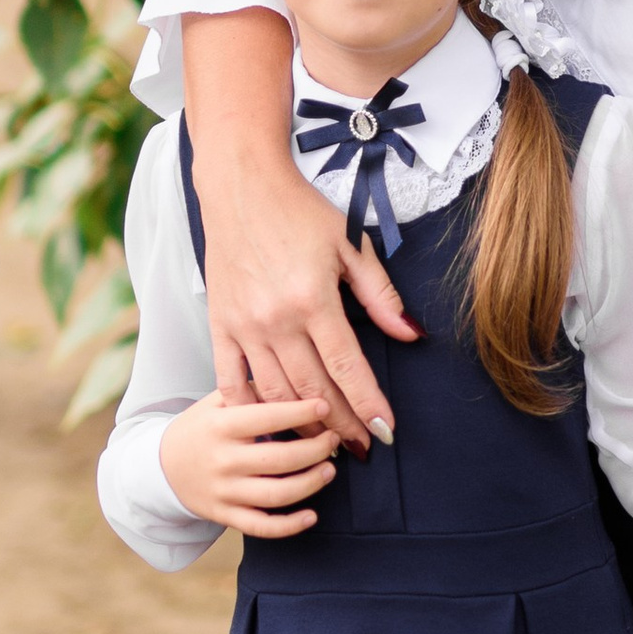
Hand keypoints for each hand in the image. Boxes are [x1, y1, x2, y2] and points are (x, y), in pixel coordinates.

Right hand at [159, 391, 343, 537]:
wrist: (162, 467)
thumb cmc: (200, 429)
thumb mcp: (216, 402)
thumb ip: (250, 390)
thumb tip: (294, 380)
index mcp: (221, 427)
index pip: (266, 418)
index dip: (300, 412)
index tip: (325, 406)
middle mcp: (223, 460)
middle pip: (279, 459)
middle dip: (315, 450)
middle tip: (333, 439)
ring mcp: (224, 491)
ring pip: (276, 494)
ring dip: (310, 484)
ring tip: (329, 470)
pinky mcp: (226, 515)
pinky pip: (261, 526)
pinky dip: (289, 526)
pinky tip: (311, 516)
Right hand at [181, 8, 417, 444]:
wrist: (241, 184)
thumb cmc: (300, 211)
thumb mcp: (351, 245)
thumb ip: (381, 296)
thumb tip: (412, 335)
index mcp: (312, 299)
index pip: (347, 366)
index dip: (368, 404)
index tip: (385, 431)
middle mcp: (275, 319)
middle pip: (312, 389)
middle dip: (340, 424)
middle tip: (360, 449)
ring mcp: (243, 325)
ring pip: (274, 391)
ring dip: (299, 424)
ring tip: (323, 443)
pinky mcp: (220, 323)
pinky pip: (230, 379)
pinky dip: (249, 406)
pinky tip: (267, 424)